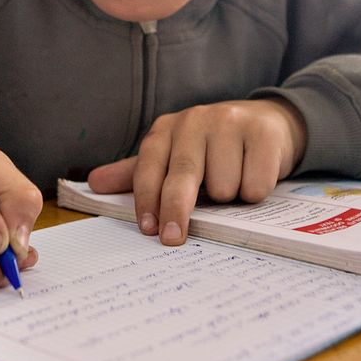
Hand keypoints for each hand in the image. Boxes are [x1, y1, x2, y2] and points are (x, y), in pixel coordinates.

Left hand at [86, 98, 306, 246]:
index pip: (148, 167)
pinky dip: (255, 192)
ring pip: (224, 186)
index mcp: (167, 129)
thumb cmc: (211, 147)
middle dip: (176, 211)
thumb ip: (137, 173)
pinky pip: (255, 184)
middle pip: (182, 176)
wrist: (266, 121)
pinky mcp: (262, 133)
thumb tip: (95, 183)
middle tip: (174, 239)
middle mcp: (195, 121)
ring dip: (228, 198)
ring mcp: (230, 123)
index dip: (146, 200)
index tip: (148, 229)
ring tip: (232, 183)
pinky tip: (254, 177)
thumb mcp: (173, 156)